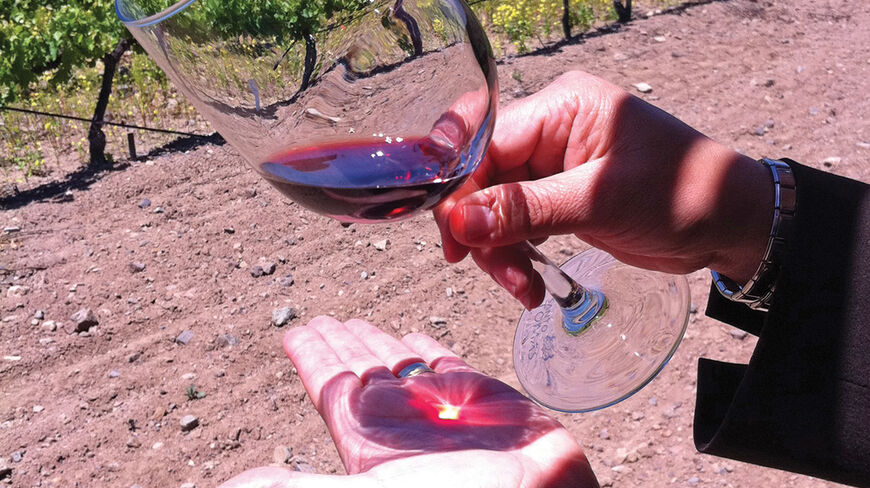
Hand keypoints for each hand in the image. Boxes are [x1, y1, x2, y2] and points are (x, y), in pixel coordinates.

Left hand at [219, 316, 597, 487]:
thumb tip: (236, 485)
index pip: (329, 387)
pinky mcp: (480, 397)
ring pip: (400, 364)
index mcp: (367, 440)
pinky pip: (447, 364)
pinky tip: (416, 336)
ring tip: (360, 321)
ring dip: (379, 342)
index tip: (294, 330)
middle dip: (341, 342)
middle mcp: (400, 422)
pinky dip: (429, 348)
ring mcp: (440, 409)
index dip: (311, 357)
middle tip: (324, 318)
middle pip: (360, 370)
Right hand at [435, 71, 773, 308]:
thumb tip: (458, 221)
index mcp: (560, 108)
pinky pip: (515, 224)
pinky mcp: (557, 198)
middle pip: (481, 177)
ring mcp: (551, 166)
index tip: (451, 234)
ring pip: (492, 207)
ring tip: (524, 289)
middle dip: (480, 229)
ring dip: (499, 251)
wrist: (730, 225)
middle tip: (496, 272)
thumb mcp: (602, 201)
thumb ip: (527, 209)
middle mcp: (549, 131)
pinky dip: (515, 256)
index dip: (459, 187)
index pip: (484, 141)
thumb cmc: (682, 194)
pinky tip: (530, 285)